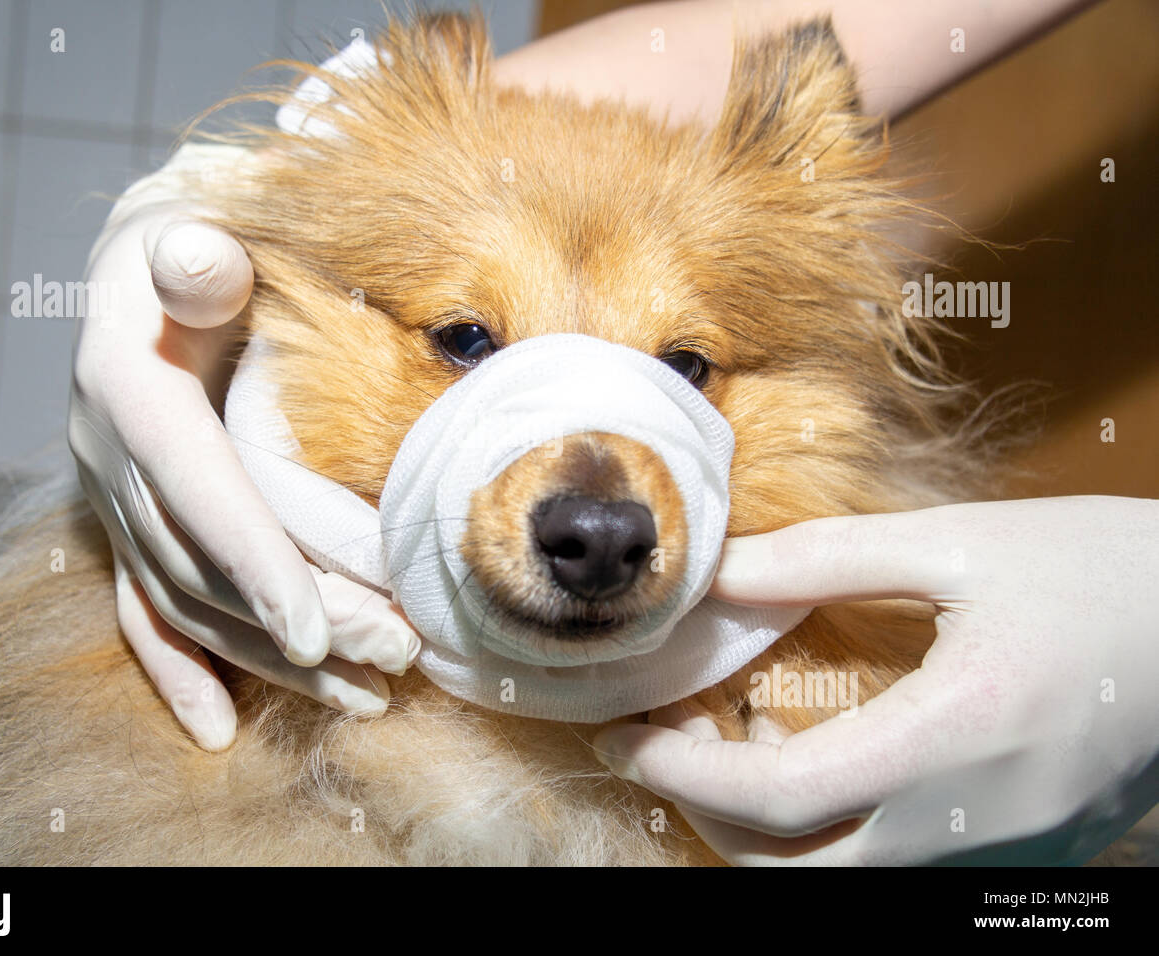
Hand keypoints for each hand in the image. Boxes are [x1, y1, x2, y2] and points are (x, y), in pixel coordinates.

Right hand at [70, 149, 418, 750]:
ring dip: (267, 659)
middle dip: (293, 625)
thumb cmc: (204, 251)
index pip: (193, 487)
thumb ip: (200, 259)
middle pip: (200, 565)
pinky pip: (143, 614)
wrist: (154, 274)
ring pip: (186, 603)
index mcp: (126, 385)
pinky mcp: (127, 529)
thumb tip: (196, 256)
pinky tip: (219, 726)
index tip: (315, 632)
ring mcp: (114, 501)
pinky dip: (178, 672)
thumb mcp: (197, 236)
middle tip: (389, 658)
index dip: (252, 561)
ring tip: (362, 696)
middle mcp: (108, 455)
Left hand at [593, 496, 1158, 863]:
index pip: (777, 800)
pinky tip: (817, 760)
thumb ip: (826, 560)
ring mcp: (1006, 858)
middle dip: (706, 817)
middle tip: (663, 742)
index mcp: (959, 738)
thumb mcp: (962, 547)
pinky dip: (830, 835)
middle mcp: (979, 824)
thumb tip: (720, 576)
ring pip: (842, 886)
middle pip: (795, 873)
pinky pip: (895, 872)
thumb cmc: (1108, 573)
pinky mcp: (1023, 861)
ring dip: (767, 831)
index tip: (622, 734)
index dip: (678, 774)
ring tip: (739, 740)